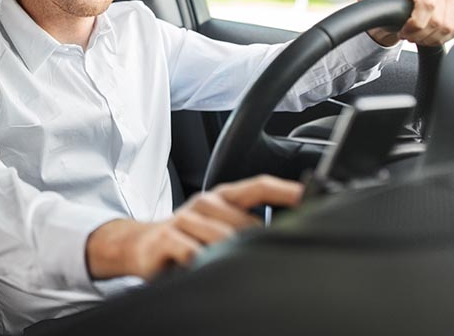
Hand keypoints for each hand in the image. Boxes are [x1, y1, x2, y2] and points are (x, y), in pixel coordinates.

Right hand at [86, 175, 302, 280]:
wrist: (142, 245)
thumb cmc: (187, 236)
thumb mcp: (219, 227)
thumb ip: (248, 225)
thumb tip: (288, 231)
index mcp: (223, 197)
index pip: (259, 187)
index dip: (287, 190)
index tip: (312, 196)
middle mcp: (206, 203)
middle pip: (246, 223)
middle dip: (253, 242)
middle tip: (247, 256)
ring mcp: (185, 218)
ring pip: (222, 239)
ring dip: (223, 255)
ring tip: (215, 262)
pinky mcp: (167, 237)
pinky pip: (195, 253)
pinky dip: (200, 263)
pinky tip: (196, 266)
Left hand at [359, 0, 453, 47]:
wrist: (405, 13)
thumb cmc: (392, 10)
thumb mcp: (380, 7)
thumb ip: (370, 3)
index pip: (427, 4)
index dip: (416, 25)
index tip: (404, 33)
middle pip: (438, 20)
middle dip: (421, 35)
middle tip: (409, 38)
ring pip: (448, 27)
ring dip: (432, 39)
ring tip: (418, 39)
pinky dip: (443, 39)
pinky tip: (430, 38)